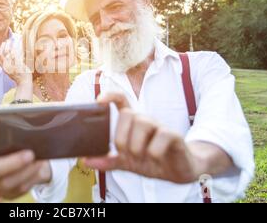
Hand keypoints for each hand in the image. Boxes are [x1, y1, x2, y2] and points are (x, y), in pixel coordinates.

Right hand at [0, 40, 31, 85]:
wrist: (24, 83)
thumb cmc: (19, 76)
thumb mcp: (11, 70)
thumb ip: (9, 63)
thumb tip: (10, 54)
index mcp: (4, 68)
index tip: (2, 44)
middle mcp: (6, 67)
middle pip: (2, 54)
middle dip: (4, 46)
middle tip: (7, 41)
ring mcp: (12, 66)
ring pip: (9, 53)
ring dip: (10, 46)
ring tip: (13, 42)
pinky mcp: (18, 66)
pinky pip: (16, 55)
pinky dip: (17, 50)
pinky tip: (19, 46)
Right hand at [0, 123, 51, 198]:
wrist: (28, 165)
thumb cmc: (21, 145)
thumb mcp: (20, 135)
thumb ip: (21, 127)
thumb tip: (35, 117)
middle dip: (11, 163)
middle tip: (30, 154)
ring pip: (6, 182)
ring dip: (26, 172)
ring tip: (39, 161)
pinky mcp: (6, 193)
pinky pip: (18, 190)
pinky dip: (31, 179)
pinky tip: (39, 170)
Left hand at [84, 92, 199, 183]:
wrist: (179, 171)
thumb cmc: (152, 161)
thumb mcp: (127, 163)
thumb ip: (109, 160)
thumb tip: (86, 160)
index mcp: (132, 124)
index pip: (122, 100)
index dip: (110, 96)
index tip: (98, 100)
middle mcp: (145, 121)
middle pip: (128, 114)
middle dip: (122, 136)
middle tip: (125, 153)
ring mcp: (160, 127)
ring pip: (143, 123)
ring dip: (136, 145)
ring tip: (140, 157)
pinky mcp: (174, 136)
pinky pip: (162, 136)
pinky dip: (154, 151)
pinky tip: (156, 158)